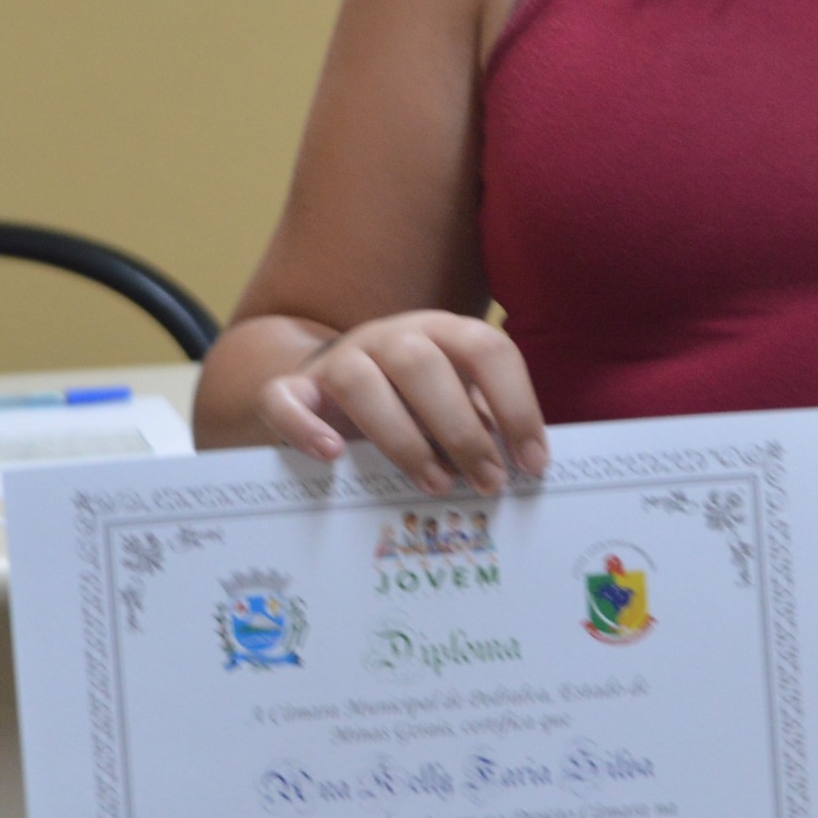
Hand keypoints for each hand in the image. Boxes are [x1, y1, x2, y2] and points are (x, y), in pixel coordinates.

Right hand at [256, 311, 549, 495]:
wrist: (325, 394)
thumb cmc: (407, 407)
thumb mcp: (450, 408)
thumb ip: (481, 425)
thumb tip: (523, 469)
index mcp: (440, 333)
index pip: (488, 349)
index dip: (517, 405)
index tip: (532, 464)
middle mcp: (389, 336)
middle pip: (423, 363)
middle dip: (463, 428)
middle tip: (487, 481)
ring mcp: (336, 359)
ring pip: (358, 380)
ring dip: (401, 436)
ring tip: (434, 484)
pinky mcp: (292, 389)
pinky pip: (285, 398)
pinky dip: (304, 426)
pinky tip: (332, 456)